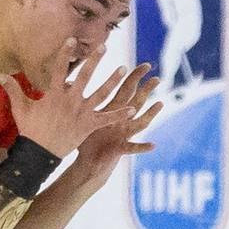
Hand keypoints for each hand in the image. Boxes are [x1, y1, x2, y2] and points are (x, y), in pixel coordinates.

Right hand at [0, 40, 134, 156]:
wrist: (39, 154)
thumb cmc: (30, 130)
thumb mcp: (20, 108)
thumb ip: (12, 89)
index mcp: (54, 94)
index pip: (60, 69)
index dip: (65, 54)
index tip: (72, 40)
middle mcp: (70, 101)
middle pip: (85, 77)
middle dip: (94, 61)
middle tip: (104, 47)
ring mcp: (81, 113)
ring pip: (101, 94)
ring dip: (112, 81)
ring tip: (123, 69)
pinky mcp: (89, 126)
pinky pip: (107, 118)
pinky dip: (119, 114)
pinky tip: (133, 108)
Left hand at [73, 71, 163, 187]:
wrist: (88, 163)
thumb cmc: (86, 139)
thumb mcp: (84, 116)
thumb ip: (79, 99)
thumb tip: (68, 81)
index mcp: (113, 111)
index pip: (127, 90)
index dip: (135, 77)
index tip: (146, 65)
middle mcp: (122, 121)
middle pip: (137, 102)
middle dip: (147, 90)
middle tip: (157, 78)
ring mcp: (123, 134)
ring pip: (140, 122)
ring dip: (151, 113)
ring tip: (160, 104)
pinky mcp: (120, 148)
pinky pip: (132, 147)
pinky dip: (142, 147)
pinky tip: (153, 145)